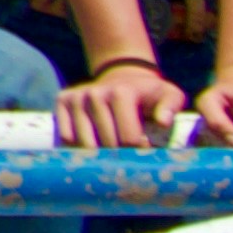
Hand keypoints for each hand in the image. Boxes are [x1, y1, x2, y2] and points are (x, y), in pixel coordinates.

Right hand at [50, 50, 194, 152]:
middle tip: (127, 154)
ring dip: (98, 155)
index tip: (144, 148)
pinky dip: (78, 148)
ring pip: (84, 143)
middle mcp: (94, 93)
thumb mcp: (169, 95)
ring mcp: (76, 97)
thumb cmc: (150, 93)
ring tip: (111, 153)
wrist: (123, 77)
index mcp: (122, 93)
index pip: (128, 138)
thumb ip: (171, 106)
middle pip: (106, 143)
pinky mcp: (61, 101)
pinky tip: (93, 147)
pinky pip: (66, 137)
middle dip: (119, 155)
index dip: (138, 151)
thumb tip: (162, 121)